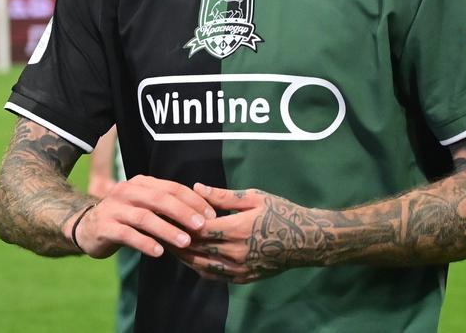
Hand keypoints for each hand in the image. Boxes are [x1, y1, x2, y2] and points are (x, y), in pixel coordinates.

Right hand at [72, 175, 214, 259]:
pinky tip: (159, 252)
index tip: (211, 215)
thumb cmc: (126, 218)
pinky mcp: (105, 227)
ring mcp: (114, 208)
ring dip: (167, 230)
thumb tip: (202, 215)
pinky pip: (127, 235)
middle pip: (159, 199)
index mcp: (141, 183)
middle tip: (202, 226)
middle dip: (183, 212)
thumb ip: (166, 207)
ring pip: (144, 217)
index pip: (171, 188)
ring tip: (185, 242)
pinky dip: (144, 243)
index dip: (193, 200)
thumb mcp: (145, 206)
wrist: (87, 227)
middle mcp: (127, 191)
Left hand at [174, 184, 320, 284]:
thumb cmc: (281, 213)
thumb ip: (223, 196)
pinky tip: (190, 258)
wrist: (306, 241)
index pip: (198, 228)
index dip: (179, 222)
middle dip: (176, 239)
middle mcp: (235, 252)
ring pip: (201, 265)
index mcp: (237, 229)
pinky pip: (214, 275)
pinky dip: (199, 267)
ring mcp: (239, 268)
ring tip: (169, 244)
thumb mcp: (254, 198)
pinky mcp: (243, 278)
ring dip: (184, 256)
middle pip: (196, 248)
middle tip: (159, 230)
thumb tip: (196, 188)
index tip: (164, 215)